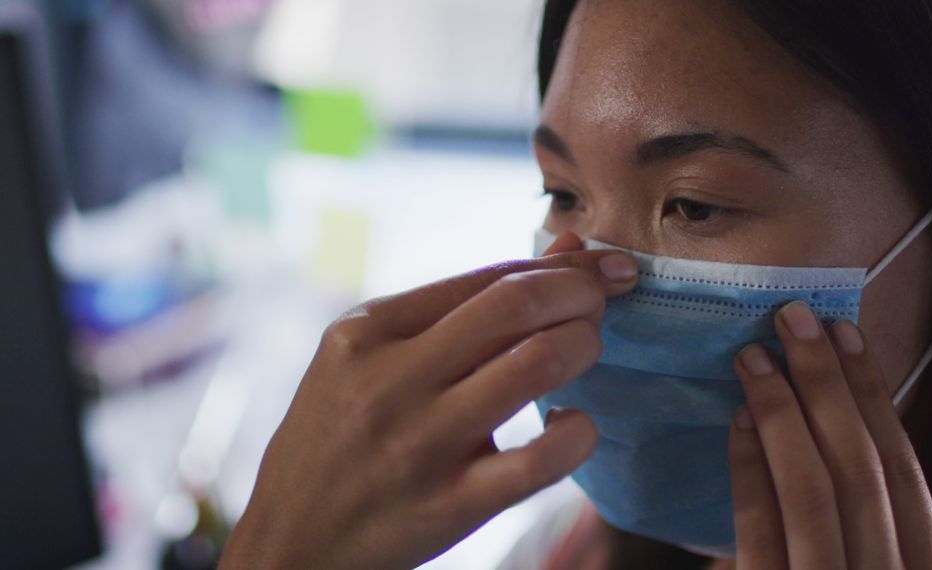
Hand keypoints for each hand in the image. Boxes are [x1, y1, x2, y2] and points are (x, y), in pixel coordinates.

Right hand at [219, 233, 637, 569]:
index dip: (559, 266)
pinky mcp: (451, 505)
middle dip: (580, 291)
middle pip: (516, 306)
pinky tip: (574, 423)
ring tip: (586, 350)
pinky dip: (579, 432)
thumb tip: (563, 251)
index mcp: (367, 331)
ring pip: (537, 365)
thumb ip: (460, 306)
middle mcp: (390, 379)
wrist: (294, 538)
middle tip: (601, 300)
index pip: (486, 279)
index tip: (600, 265)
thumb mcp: (370, 356)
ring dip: (584, 346)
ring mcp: (421, 444)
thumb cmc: (339, 436)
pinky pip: (541, 460)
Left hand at [727, 302, 931, 568]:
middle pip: (858, 469)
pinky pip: (758, 532)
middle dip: (824, 385)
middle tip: (792, 320)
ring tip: (754, 357)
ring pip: (809, 492)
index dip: (873, 394)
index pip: (902, 467)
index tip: (844, 332)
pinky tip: (739, 421)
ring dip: (781, 414)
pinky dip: (748, 472)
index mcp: (930, 569)